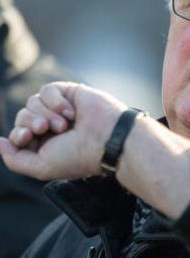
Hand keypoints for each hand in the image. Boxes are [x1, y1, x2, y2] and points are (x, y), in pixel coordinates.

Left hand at [0, 82, 127, 180]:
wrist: (107, 141)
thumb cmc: (79, 157)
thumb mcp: (41, 167)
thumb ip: (15, 159)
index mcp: (47, 144)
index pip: (19, 133)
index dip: (18, 133)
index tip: (27, 137)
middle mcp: (54, 125)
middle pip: (23, 116)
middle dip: (31, 122)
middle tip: (48, 129)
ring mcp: (61, 108)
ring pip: (33, 102)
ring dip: (46, 114)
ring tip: (64, 124)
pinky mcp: (70, 92)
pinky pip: (47, 90)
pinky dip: (55, 101)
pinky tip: (71, 112)